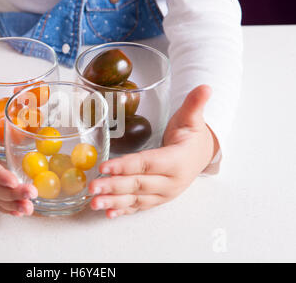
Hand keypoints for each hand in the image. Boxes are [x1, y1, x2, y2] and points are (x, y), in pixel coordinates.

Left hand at [89, 85, 218, 217]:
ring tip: (94, 203)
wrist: (201, 156)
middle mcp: (170, 182)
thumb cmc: (191, 136)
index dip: (126, 166)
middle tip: (92, 186)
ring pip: (136, 199)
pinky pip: (138, 207)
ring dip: (113, 202)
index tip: (106, 167)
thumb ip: (195, 104)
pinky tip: (107, 213)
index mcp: (177, 161)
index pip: (148, 164)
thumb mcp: (193, 119)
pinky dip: (123, 211)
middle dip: (114, 186)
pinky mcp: (156, 200)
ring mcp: (163, 194)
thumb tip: (205, 86)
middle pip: (138, 184)